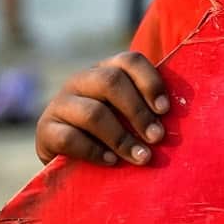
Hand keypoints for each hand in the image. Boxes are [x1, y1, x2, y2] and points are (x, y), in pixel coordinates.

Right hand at [35, 52, 169, 165]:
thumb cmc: (111, 135)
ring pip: (93, 113)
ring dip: (122, 138)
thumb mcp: (128, 117)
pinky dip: (95, 151)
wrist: (69, 160)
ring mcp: (60, 103)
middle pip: (111, 82)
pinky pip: (70, 138)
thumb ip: (147, 110)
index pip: (130, 60)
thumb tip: (178, 121)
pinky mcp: (45, 130)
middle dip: (138, 112)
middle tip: (157, 138)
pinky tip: (111, 162)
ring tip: (141, 157)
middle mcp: (82, 80)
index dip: (150, 81)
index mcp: (106, 70)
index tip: (165, 110)